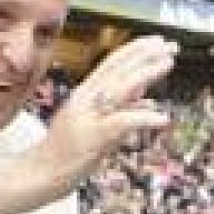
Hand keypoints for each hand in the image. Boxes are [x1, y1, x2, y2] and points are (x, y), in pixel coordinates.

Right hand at [45, 35, 177, 170]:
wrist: (42, 173)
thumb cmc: (70, 148)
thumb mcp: (99, 121)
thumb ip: (123, 108)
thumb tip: (150, 99)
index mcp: (86, 92)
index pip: (112, 63)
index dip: (135, 50)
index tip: (158, 40)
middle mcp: (85, 99)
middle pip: (117, 70)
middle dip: (145, 55)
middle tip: (170, 45)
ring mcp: (88, 116)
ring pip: (119, 89)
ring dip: (145, 73)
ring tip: (168, 63)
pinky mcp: (93, 138)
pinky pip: (122, 123)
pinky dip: (144, 118)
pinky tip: (163, 118)